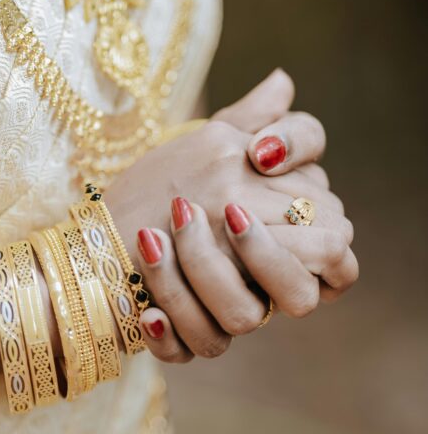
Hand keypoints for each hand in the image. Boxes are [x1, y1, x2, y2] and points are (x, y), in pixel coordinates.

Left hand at [106, 71, 357, 357]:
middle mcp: (259, 280)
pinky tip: (146, 309)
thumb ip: (252, 120)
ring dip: (203, 276)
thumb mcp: (207, 144)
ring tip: (156, 236)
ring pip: (244, 318)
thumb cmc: (166, 183)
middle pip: (299, 288)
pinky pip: (192, 351)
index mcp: (283, 236)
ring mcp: (223, 311)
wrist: (97, 232)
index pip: (335, 241)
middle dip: (261, 251)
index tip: (259, 162)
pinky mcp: (186, 337)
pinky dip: (170, 332)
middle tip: (220, 211)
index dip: (312, 221)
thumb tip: (283, 82)